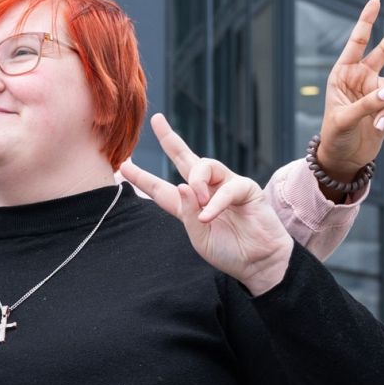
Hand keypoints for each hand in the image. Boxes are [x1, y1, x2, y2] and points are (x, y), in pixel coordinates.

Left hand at [121, 113, 294, 296]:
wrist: (259, 263)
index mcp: (189, 204)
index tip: (124, 166)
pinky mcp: (246, 189)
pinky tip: (208, 216)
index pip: (161, 188)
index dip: (143, 178)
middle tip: (156, 120)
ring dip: (196, 181)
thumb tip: (181, 185)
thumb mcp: (198, 237)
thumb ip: (187, 213)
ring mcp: (226, 186)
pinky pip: (227, 188)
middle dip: (170, 139)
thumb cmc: (229, 252)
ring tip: (197, 200)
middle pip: (185, 158)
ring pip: (204, 165)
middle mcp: (206, 190)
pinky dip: (215, 202)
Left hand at [317, 0, 383, 191]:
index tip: (376, 1)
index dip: (366, 22)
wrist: (344, 157)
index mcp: (343, 74)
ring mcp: (377, 91)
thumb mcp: (345, 119)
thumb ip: (368, 104)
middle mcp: (362, 78)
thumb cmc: (335, 135)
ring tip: (380, 128)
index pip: (356, 43)